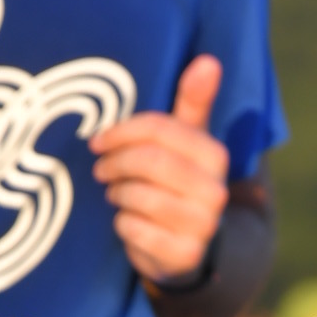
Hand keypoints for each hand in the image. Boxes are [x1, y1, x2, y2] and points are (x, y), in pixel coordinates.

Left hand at [91, 55, 230, 285]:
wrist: (190, 245)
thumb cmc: (178, 179)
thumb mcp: (188, 139)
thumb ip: (194, 101)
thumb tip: (208, 60)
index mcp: (215, 155)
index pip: (159, 130)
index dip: (122, 132)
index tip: (100, 140)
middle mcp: (216, 191)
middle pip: (148, 163)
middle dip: (116, 164)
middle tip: (100, 168)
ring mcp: (203, 227)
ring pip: (139, 197)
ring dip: (117, 194)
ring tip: (115, 193)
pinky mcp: (184, 256)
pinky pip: (135, 230)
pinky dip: (123, 225)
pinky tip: (127, 221)